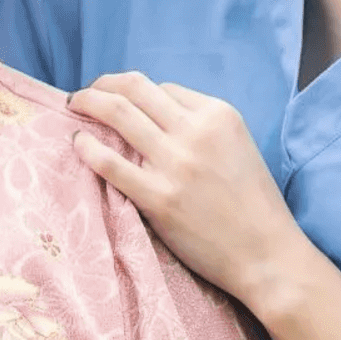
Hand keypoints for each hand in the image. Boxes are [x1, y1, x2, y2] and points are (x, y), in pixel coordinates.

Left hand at [67, 73, 306, 308]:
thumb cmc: (254, 205)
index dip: (137, 93)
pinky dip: (87, 147)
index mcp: (219, 115)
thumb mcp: (238, 146)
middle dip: (103, 84)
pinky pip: (110, 163)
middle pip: (135, 89)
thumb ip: (202, 127)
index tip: (122, 101)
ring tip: (74, 106)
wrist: (266, 255)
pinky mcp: (158, 198)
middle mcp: (196, 132)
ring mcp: (176, 164)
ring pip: (118, 113)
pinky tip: (78, 143)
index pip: (163, 89)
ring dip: (88, 102)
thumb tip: (154, 116)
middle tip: (85, 93)